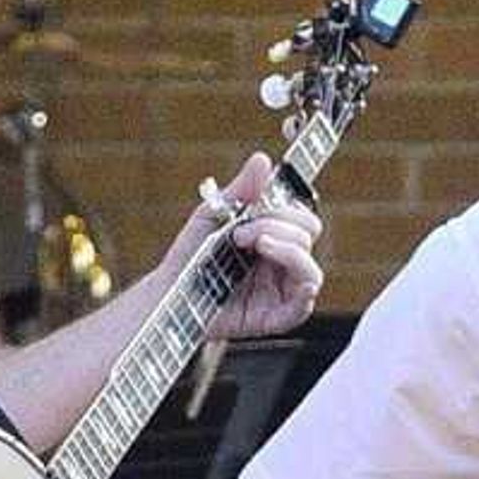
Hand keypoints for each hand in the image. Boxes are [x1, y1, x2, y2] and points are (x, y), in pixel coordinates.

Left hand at [171, 152, 325, 341]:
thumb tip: (262, 160)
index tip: (254, 207)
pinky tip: (284, 271)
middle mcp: (280, 264)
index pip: (301, 219)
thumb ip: (241, 191)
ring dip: (289, 249)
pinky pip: (302, 305)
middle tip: (241, 232)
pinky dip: (302, 288)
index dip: (287, 208)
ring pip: (310, 269)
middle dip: (279, 225)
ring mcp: (279, 291)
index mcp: (272, 238)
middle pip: (308, 237)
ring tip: (257, 245)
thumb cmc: (189, 257)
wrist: (168, 292)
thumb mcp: (213, 216)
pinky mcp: (274, 317)